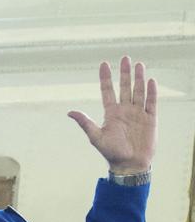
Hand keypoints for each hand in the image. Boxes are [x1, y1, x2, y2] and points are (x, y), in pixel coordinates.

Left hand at [68, 56, 157, 173]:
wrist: (129, 164)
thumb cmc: (111, 152)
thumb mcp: (96, 137)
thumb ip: (85, 123)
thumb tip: (70, 112)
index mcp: (111, 113)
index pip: (108, 91)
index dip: (106, 78)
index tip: (104, 64)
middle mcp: (125, 110)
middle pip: (125, 87)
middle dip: (125, 73)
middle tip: (125, 58)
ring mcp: (138, 113)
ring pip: (139, 91)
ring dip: (139, 78)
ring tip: (139, 64)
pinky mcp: (150, 119)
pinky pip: (152, 102)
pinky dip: (151, 92)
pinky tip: (151, 80)